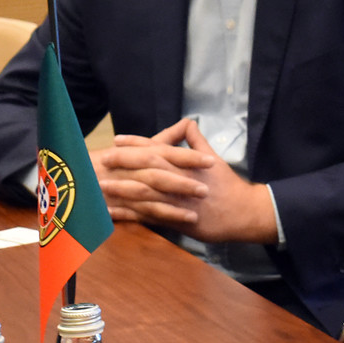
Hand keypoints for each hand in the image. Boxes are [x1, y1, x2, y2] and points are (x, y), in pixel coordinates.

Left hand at [95, 118, 277, 242]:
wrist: (242, 212)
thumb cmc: (228, 185)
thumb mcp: (214, 158)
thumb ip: (197, 142)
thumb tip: (188, 123)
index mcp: (186, 163)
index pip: (158, 148)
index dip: (136, 143)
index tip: (117, 140)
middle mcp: (179, 179)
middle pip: (147, 168)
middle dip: (124, 163)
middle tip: (102, 160)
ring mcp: (177, 200)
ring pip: (145, 193)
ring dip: (122, 189)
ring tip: (101, 186)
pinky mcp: (176, 219)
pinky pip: (149, 216)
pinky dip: (130, 214)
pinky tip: (113, 213)